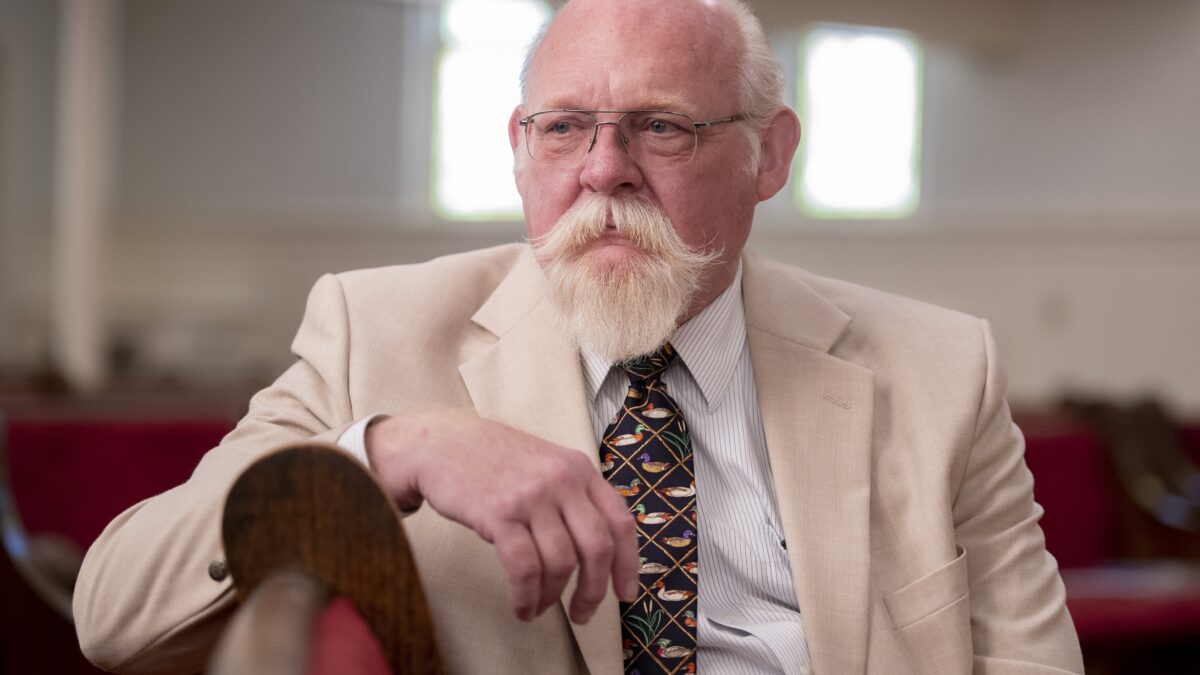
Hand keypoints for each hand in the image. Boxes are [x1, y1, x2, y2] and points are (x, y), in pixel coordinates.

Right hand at [365, 409, 638, 623]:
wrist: (442, 443)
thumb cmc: (494, 461)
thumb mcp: (546, 464)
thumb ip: (573, 497)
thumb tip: (598, 553)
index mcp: (579, 469)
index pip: (620, 522)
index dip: (628, 564)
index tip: (625, 593)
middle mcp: (562, 480)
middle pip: (597, 548)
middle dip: (593, 590)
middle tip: (582, 613)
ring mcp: (531, 496)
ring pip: (561, 562)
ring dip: (551, 596)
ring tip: (538, 607)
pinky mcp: (500, 513)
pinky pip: (524, 568)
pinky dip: (526, 596)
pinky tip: (521, 606)